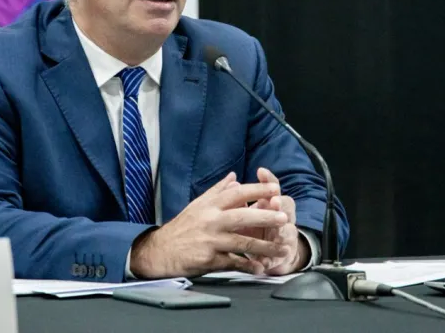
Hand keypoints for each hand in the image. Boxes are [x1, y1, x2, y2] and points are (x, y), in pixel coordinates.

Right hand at [129, 172, 287, 278]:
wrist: (160, 251)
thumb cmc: (181, 228)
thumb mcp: (197, 205)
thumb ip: (217, 191)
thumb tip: (234, 177)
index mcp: (209, 206)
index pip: (236, 193)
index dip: (257, 191)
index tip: (275, 189)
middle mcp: (210, 221)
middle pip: (242, 217)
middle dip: (266, 217)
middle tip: (284, 218)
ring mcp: (210, 240)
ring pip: (242, 242)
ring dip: (265, 246)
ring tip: (282, 249)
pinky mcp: (209, 259)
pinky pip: (234, 262)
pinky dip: (248, 265)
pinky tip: (260, 267)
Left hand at [238, 167, 308, 274]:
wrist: (270, 255)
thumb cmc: (254, 229)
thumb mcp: (245, 213)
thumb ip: (239, 198)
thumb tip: (232, 182)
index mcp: (271, 205)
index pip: (272, 188)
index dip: (268, 180)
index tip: (260, 171)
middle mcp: (282, 218)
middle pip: (286, 207)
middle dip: (279, 204)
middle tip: (274, 201)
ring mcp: (284, 237)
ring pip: (288, 232)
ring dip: (282, 232)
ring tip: (277, 234)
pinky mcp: (281, 257)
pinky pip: (278, 258)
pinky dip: (271, 261)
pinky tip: (264, 263)